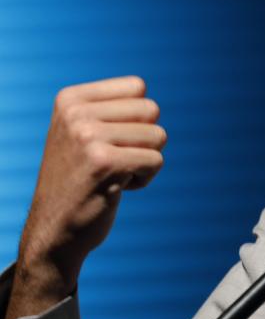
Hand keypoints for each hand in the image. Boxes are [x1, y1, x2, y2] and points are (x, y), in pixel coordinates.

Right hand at [4, 76, 165, 318]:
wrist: (52, 232)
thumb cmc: (79, 179)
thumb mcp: (82, 132)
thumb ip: (110, 109)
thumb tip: (148, 98)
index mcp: (70, 99)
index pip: (137, 87)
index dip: (136, 117)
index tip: (110, 140)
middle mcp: (75, 113)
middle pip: (151, 109)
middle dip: (144, 139)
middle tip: (115, 160)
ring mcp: (87, 136)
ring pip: (158, 135)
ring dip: (145, 160)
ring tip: (113, 175)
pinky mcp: (103, 163)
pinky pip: (155, 160)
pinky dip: (145, 179)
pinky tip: (116, 189)